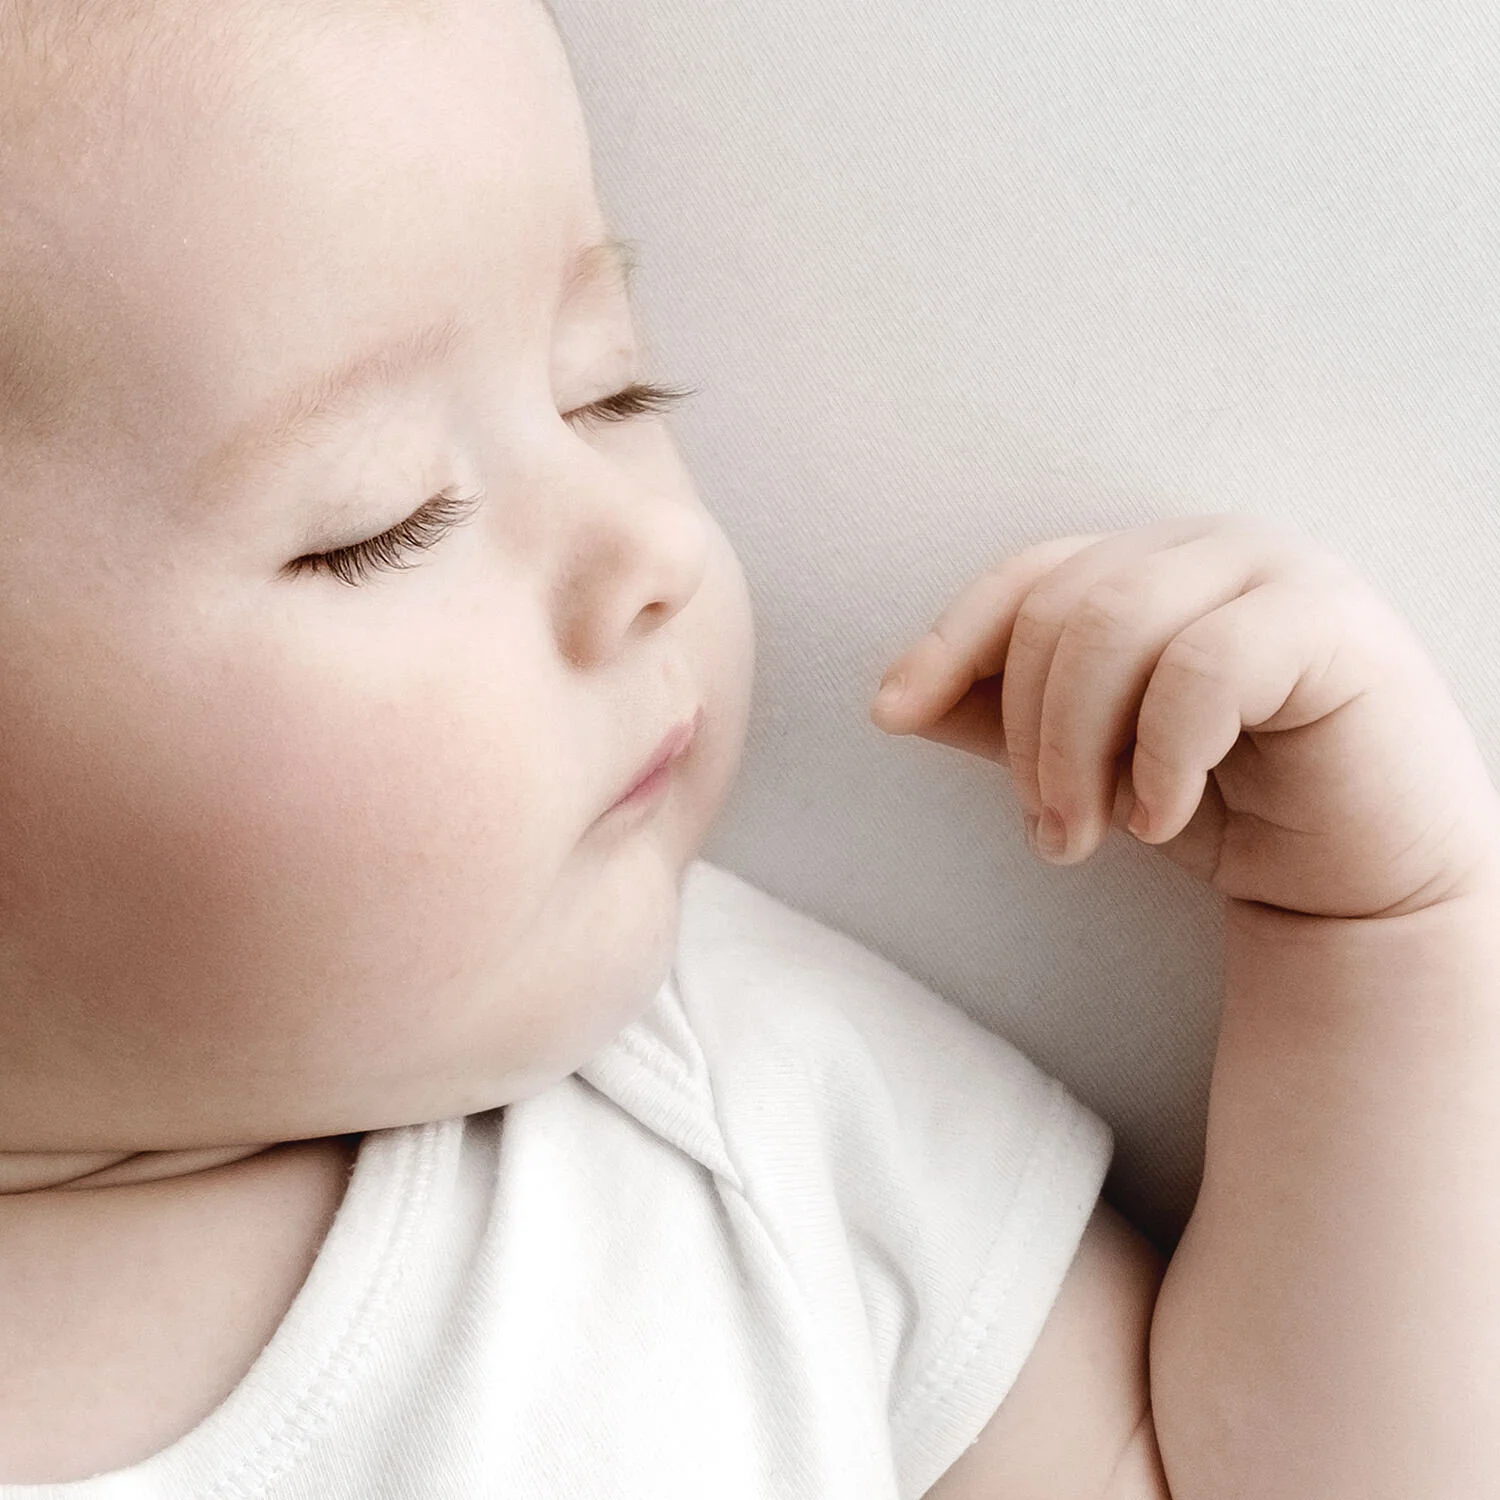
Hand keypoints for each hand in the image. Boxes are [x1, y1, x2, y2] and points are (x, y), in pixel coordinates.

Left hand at [869, 513, 1499, 918]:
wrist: (1357, 882)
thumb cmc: (1222, 808)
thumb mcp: (1089, 761)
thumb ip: (1002, 721)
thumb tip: (896, 700)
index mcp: (1148, 568)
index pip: (1025, 580)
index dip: (948, 641)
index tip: (892, 713)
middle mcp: (1208, 551)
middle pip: (1059, 608)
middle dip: (1029, 733)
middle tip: (1048, 832)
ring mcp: (1276, 575)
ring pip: (1115, 626)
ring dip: (1077, 750)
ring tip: (1088, 835)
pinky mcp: (1332, 627)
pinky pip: (1202, 668)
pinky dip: (1160, 757)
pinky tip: (1163, 817)